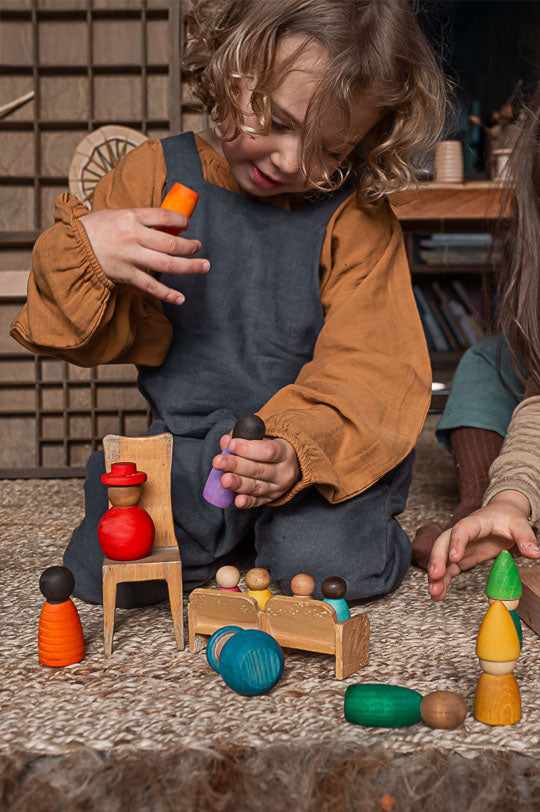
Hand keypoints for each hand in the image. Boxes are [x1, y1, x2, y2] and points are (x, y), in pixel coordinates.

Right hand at [80, 207, 209, 303]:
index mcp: (131, 217)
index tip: (188, 225)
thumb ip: (140, 219)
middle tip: (199, 247)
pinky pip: (151, 286)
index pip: (164, 216)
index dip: (181, 221)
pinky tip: (181, 298)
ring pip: (166, 264)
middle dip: (190, 246)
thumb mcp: (116, 215)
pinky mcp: (126, 275)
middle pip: (170, 243)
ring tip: (204, 266)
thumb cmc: (95, 229)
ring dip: (189, 266)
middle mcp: (133, 236)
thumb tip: (166, 223)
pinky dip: (168, 293)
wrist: (72, 248)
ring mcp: (130, 257)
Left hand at [212, 434, 299, 507]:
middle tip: (218, 462)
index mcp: (284, 453)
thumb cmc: (270, 450)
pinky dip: (246, 502)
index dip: (248, 448)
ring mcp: (276, 488)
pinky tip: (237, 500)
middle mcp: (283, 472)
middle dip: (236, 465)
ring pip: (256, 487)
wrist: (287, 468)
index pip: (268, 451)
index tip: (231, 444)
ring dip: (238, 483)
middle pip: (258, 470)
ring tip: (224, 479)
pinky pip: (256, 502)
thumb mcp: (263, 440)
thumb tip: (226, 441)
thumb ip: (243, 439)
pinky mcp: (268, 499)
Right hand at [427, 490, 539, 601]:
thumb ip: (526, 537)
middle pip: (443, 544)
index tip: (455, 557)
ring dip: (436, 576)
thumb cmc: (507, 517)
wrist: (502, 514)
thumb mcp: (519, 524)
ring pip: (442, 560)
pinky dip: (442, 582)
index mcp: (475, 523)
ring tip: (434, 593)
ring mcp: (459, 547)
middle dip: (437, 560)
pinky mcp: (460, 559)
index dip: (456, 543)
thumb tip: (534, 553)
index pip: (461, 530)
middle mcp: (461, 534)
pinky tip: (439, 595)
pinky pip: (448, 570)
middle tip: (436, 575)